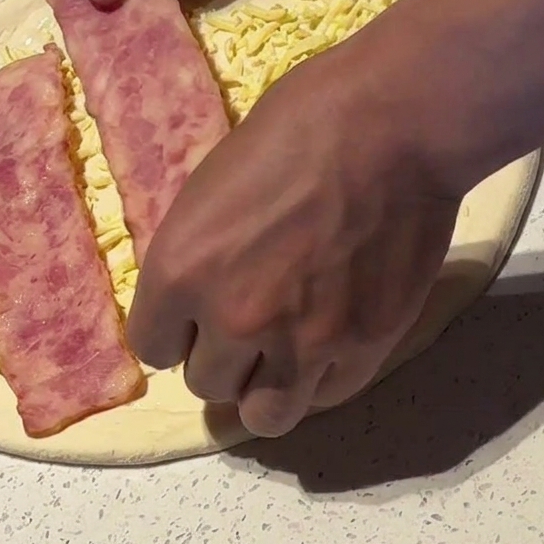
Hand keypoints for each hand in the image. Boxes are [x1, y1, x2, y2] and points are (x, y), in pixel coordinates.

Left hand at [127, 8, 463, 437]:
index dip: (174, 330)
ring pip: (263, 415)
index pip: (151, 346)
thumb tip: (199, 296)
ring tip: (280, 357)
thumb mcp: (212, 186)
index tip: (193, 317)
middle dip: (220, 356)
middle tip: (246, 324)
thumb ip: (198, 257)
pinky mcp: (362, 350)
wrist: (391, 127)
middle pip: (205, 383)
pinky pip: (323, 400)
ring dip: (264, 389)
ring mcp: (301, 343)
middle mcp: (232, 320)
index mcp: (180, 271)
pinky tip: (325, 349)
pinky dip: (317, 382)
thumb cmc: (295, 129)